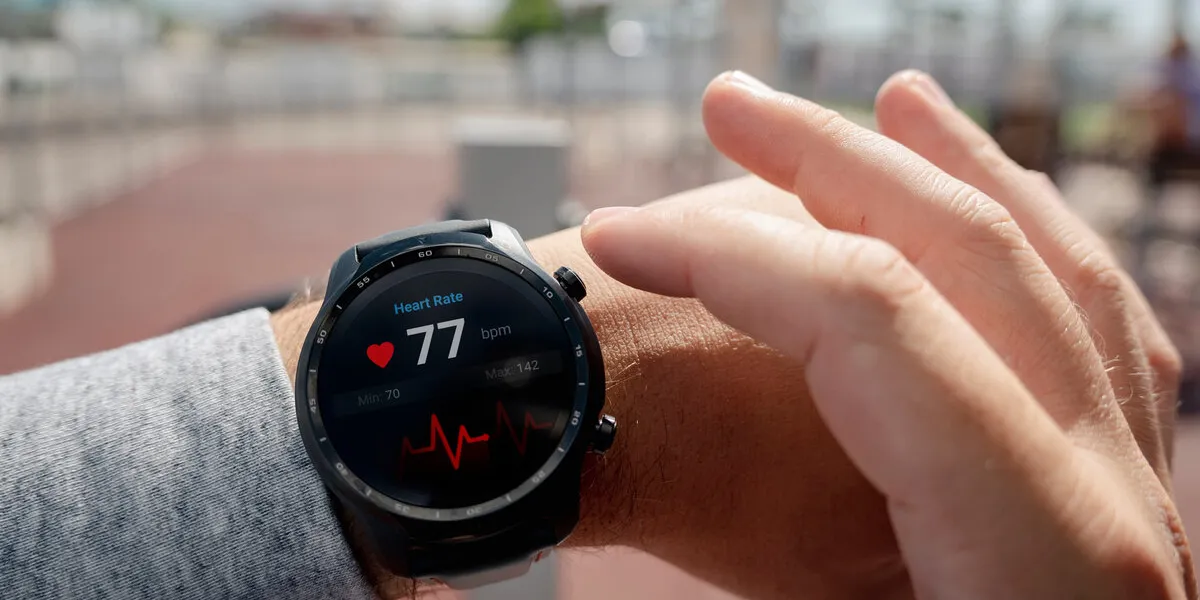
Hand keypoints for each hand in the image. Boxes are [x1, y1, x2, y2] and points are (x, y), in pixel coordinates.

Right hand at [581, 71, 1194, 598]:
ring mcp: (1138, 502)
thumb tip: (547, 450)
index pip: (878, 326)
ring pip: (1069, 284)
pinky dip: (1040, 257)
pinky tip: (1006, 222)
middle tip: (733, 108)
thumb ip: (730, 525)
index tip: (611, 238)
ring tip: (899, 107)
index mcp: (1039, 554)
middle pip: (977, 266)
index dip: (728, 256)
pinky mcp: (1118, 510)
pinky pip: (1102, 343)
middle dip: (837, 165)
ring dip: (965, 176)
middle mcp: (1115, 511)